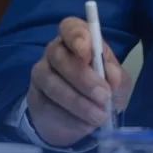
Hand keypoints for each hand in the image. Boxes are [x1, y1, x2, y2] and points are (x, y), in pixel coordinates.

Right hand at [26, 16, 132, 147]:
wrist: (83, 119)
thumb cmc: (102, 89)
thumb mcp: (118, 83)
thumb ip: (117, 77)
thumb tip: (111, 75)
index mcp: (77, 40)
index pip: (70, 27)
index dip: (77, 37)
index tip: (88, 53)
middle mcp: (55, 52)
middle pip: (58, 56)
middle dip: (82, 77)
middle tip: (103, 95)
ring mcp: (41, 74)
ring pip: (52, 83)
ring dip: (78, 102)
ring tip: (98, 116)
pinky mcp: (34, 98)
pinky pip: (48, 106)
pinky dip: (69, 118)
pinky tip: (85, 125)